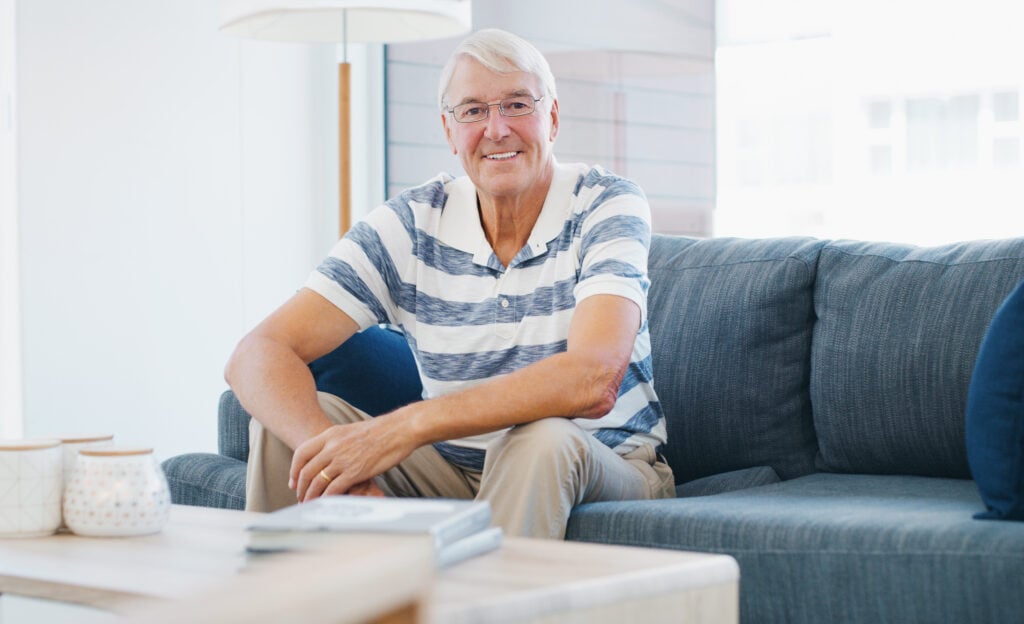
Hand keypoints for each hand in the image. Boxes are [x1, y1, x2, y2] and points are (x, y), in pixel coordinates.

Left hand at [289, 416, 410, 502]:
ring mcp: (342, 460)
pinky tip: (326, 504)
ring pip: (317, 482)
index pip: (301, 453)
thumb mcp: (351, 430)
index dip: (294, 470)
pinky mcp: (354, 472)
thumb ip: (338, 441)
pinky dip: (326, 499)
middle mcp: (332, 446)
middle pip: (306, 471)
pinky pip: (333, 489)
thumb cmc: (381, 430)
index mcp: (330, 434)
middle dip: (301, 488)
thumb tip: (331, 453)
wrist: (399, 429)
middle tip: (300, 497)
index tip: (293, 481)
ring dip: (311, 497)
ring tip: (310, 504)